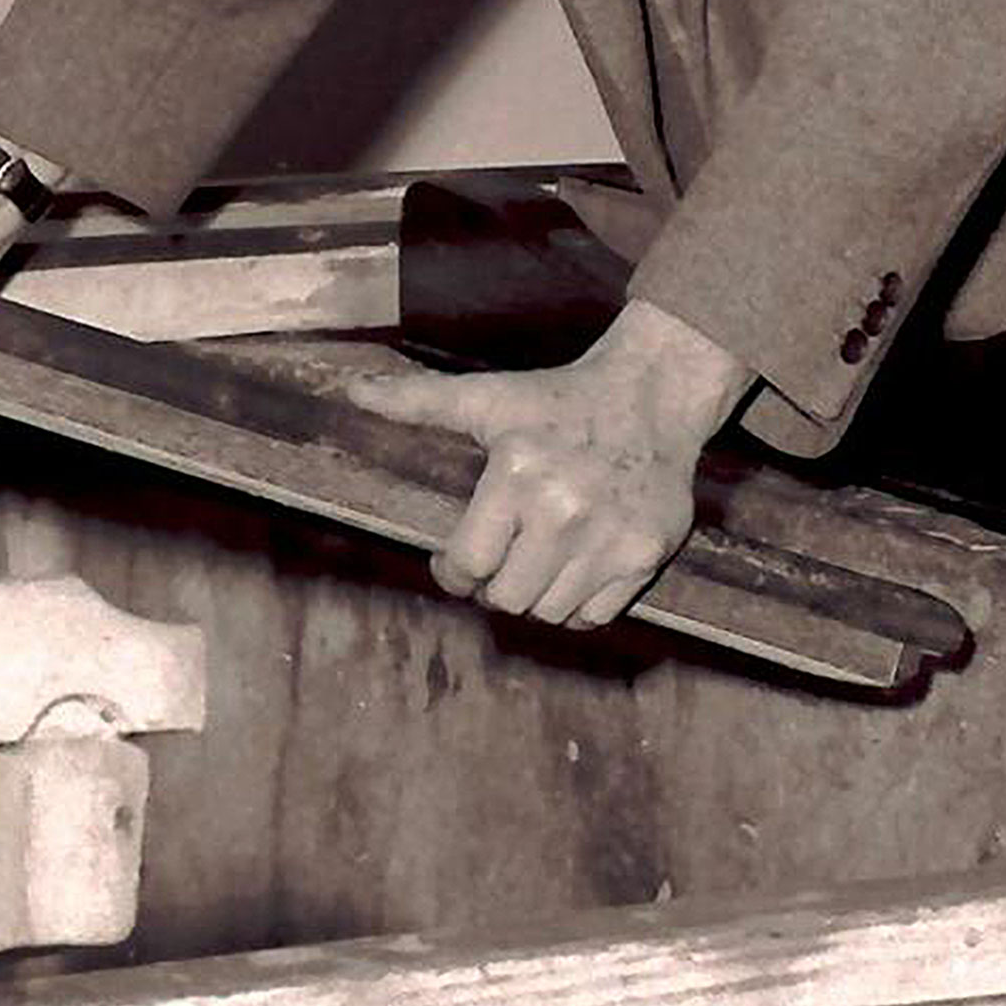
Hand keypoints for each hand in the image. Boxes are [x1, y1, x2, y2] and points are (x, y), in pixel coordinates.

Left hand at [357, 301, 752, 630]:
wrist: (653, 393)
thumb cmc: (561, 398)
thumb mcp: (490, 396)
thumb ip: (419, 400)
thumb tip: (352, 390)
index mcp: (516, 473)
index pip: (467, 564)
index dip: (453, 573)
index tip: (456, 563)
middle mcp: (563, 510)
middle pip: (506, 597)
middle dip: (494, 585)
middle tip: (500, 562)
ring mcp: (608, 536)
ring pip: (548, 612)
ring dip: (535, 596)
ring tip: (536, 563)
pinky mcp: (645, 553)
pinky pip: (594, 616)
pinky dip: (577, 605)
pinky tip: (573, 570)